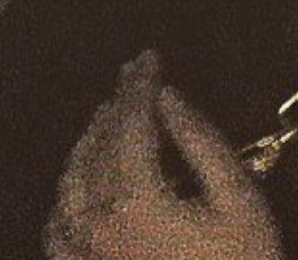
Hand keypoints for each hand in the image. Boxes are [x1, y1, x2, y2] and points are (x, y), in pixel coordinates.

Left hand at [44, 52, 282, 259]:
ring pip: (69, 182)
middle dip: (116, 104)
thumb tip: (169, 97)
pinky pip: (57, 226)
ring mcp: (83, 253)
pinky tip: (78, 181)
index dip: (140, 85)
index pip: (131, 124)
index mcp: (136, 200)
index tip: (151, 56)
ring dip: (87, 141)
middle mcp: (96, 223)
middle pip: (96, 147)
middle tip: (134, 73)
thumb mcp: (240, 199)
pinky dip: (66, 191)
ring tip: (106, 114)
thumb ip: (202, 143)